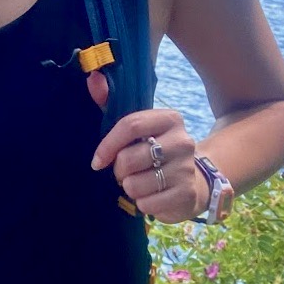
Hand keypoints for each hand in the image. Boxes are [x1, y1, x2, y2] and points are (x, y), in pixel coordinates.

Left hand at [91, 108, 203, 223]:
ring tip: (141, 183)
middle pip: (129, 158)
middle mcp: (182, 141)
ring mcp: (186, 169)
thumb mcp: (136, 127)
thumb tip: (92, 78)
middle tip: (126, 172)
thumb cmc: (154, 150)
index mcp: (169, 119)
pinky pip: (146, 204)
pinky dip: (142, 203)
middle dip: (119, 170)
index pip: (130, 125)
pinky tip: (152, 196)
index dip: (107, 145)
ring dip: (130, 188)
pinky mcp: (187, 194)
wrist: (191, 180)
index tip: (97, 161)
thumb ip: (110, 103)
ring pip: (135, 184)